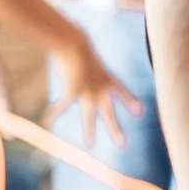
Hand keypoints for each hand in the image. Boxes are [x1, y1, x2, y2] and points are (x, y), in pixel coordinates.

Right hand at [49, 34, 138, 148]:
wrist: (75, 43)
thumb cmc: (78, 44)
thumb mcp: (87, 52)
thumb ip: (87, 60)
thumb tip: (81, 44)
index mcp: (106, 77)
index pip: (122, 91)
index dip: (130, 100)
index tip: (140, 112)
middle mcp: (100, 88)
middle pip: (109, 112)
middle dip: (115, 128)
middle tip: (123, 144)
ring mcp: (88, 92)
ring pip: (90, 116)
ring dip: (90, 131)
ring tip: (91, 145)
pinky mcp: (74, 91)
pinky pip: (63, 105)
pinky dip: (54, 111)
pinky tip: (48, 120)